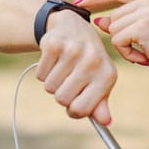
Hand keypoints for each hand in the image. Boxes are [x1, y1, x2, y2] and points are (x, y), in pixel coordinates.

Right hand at [35, 9, 116, 124]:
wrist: (72, 26)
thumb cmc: (88, 60)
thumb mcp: (99, 80)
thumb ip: (100, 103)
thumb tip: (105, 122)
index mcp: (107, 75)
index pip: (82, 109)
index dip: (73, 110)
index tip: (74, 103)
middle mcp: (93, 61)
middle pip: (62, 100)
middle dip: (61, 94)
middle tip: (68, 80)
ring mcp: (72, 51)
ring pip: (50, 88)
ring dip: (53, 82)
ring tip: (62, 67)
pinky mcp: (53, 44)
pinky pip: (40, 75)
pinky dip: (44, 71)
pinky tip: (54, 59)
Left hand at [78, 0, 148, 85]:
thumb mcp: (147, 32)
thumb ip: (125, 22)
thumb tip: (97, 20)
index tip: (79, 2)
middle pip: (113, 16)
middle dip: (121, 36)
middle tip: (143, 49)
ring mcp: (148, 11)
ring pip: (113, 29)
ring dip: (125, 47)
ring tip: (146, 53)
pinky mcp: (143, 27)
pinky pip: (118, 41)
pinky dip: (127, 54)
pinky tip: (145, 58)